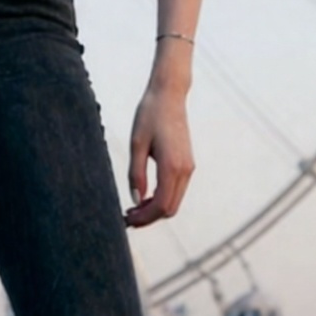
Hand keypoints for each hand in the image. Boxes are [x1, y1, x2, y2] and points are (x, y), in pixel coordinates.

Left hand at [124, 86, 194, 227]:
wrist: (169, 94)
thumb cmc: (149, 115)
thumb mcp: (136, 143)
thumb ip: (136, 174)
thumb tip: (136, 201)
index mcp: (172, 166)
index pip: (161, 205)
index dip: (144, 218)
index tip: (127, 220)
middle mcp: (185, 170)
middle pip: (170, 208)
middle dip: (149, 217)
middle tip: (127, 217)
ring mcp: (188, 167)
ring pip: (174, 201)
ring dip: (155, 209)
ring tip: (133, 208)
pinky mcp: (187, 163)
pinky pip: (176, 190)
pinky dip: (162, 198)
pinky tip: (145, 195)